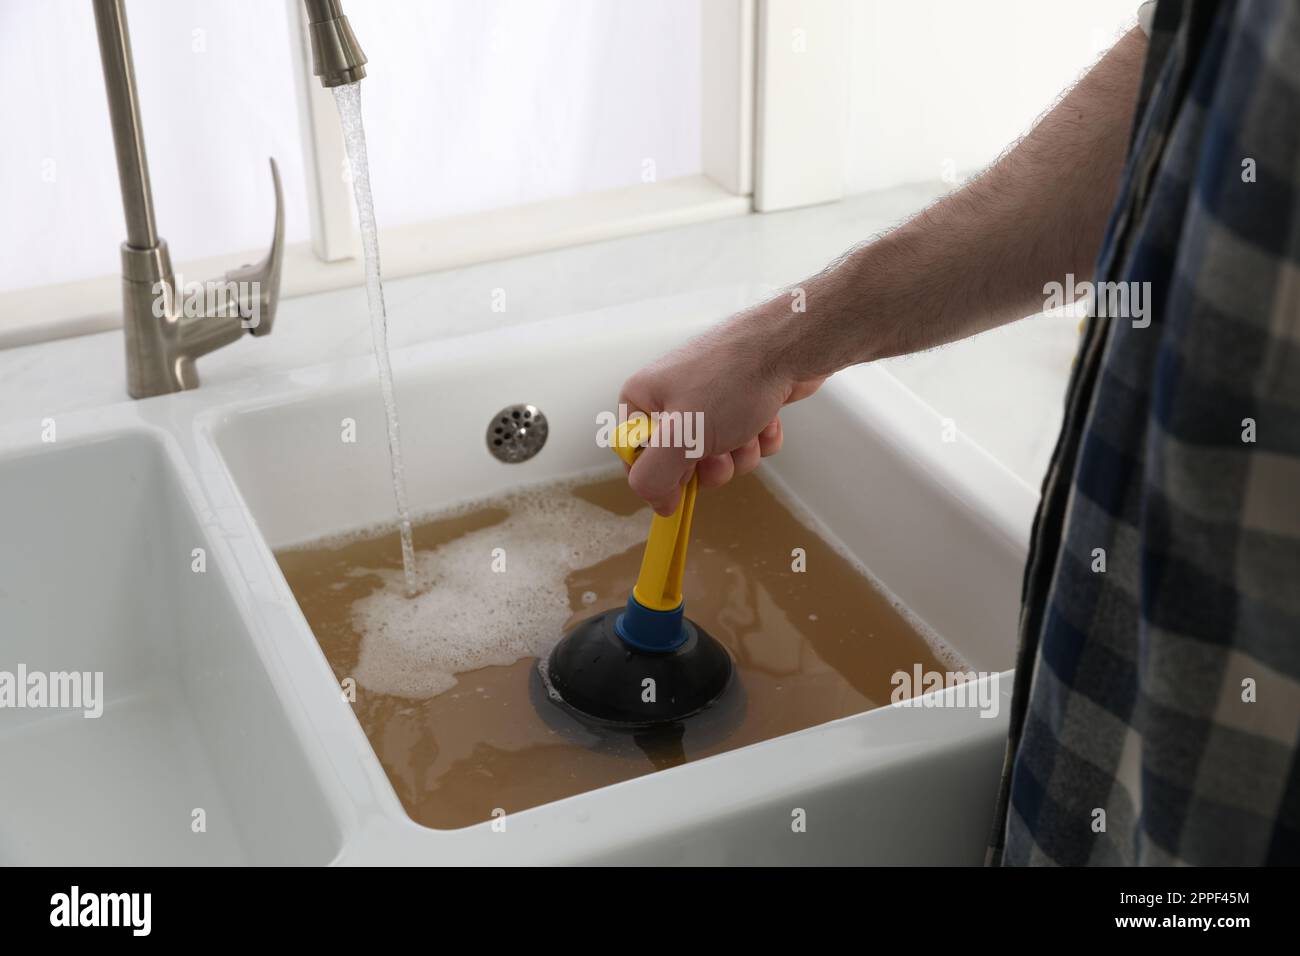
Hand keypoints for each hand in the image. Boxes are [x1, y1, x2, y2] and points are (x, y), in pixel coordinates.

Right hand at [619, 304, 825, 514]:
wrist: (790, 345)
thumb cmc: (731, 380)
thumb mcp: (680, 436)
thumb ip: (653, 476)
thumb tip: (657, 503)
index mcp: (644, 398)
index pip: (636, 457)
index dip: (663, 474)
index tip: (686, 474)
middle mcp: (673, 397)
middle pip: (682, 462)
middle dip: (711, 463)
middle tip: (722, 448)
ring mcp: (711, 399)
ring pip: (719, 456)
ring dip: (740, 452)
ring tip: (750, 427)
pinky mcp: (744, 401)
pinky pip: (746, 441)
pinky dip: (760, 438)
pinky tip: (768, 418)